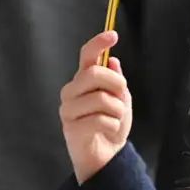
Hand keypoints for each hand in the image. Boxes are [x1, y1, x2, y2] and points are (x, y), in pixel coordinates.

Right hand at [59, 31, 132, 182]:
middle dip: (116, 83)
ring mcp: (68, 109)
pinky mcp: (71, 127)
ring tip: (115, 118)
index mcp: (83, 80)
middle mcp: (71, 91)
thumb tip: (113, 61)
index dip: (98, 44)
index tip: (113, 35)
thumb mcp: (120, 99)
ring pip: (101, 98)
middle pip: (94, 74)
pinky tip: (109, 129)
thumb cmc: (111, 123)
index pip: (86, 56)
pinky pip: (101, 119)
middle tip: (121, 95)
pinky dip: (113, 124)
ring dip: (118, 110)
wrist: (105, 154)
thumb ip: (116, 80)